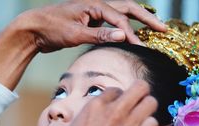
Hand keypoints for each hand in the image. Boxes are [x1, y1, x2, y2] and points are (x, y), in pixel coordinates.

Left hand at [0, 0, 165, 88]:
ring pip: (121, 15)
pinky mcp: (89, 23)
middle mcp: (97, 6)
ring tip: (152, 30)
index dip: (131, 34)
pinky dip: (122, 29)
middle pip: (128, 9)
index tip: (140, 47)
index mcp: (95, 5)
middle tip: (163, 29)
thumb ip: (99, 34)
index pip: (120, 19)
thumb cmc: (52, 28)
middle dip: (147, 19)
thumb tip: (123, 34)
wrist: (34, 29)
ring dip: (136, 22)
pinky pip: (111, 24)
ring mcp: (93, 14)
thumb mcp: (75, 33)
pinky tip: (127, 37)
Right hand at [33, 81, 157, 125]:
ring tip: (140, 120)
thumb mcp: (78, 125)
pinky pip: (153, 123)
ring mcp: (127, 124)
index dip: (118, 98)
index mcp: (95, 104)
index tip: (118, 108)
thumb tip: (105, 112)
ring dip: (146, 110)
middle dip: (140, 94)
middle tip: (138, 104)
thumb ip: (94, 115)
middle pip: (140, 87)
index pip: (116, 90)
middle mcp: (113, 110)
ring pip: (151, 102)